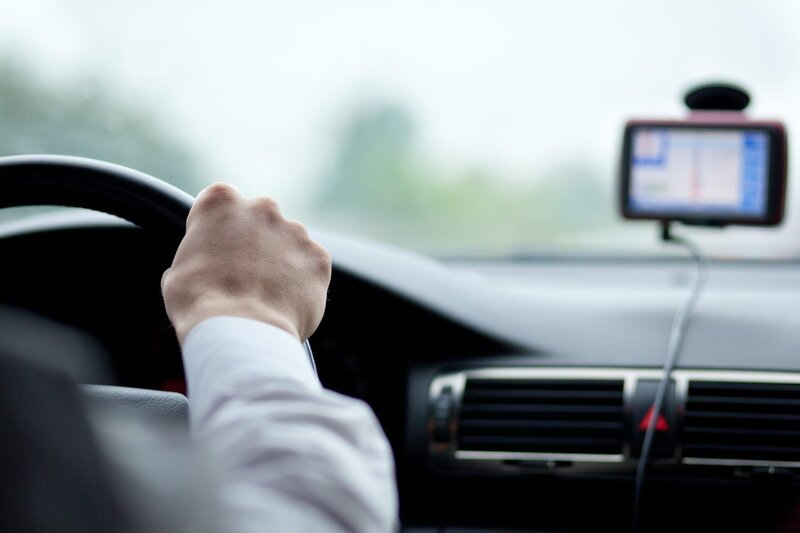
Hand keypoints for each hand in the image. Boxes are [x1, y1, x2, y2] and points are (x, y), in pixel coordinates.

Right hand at [162, 183, 331, 343]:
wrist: (241, 333)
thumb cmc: (200, 305)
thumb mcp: (177, 274)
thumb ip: (195, 257)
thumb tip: (201, 267)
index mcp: (220, 202)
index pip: (221, 205)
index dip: (218, 232)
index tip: (217, 253)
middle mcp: (262, 208)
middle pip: (259, 221)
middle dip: (253, 244)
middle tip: (243, 277)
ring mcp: (295, 231)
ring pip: (289, 243)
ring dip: (280, 262)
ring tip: (265, 295)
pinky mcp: (318, 258)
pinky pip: (311, 266)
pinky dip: (303, 281)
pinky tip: (286, 302)